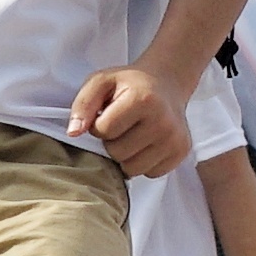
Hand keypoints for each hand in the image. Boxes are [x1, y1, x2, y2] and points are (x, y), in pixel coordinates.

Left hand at [75, 62, 192, 177]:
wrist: (167, 83)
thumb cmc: (130, 84)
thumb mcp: (101, 82)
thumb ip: (83, 104)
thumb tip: (73, 132)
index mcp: (143, 99)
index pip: (105, 130)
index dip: (99, 125)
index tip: (107, 115)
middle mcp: (163, 121)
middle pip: (118, 153)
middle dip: (112, 142)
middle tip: (121, 126)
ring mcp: (175, 139)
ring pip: (133, 168)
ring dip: (126, 156)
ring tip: (132, 135)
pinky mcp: (181, 152)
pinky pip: (150, 173)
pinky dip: (143, 162)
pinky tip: (146, 143)